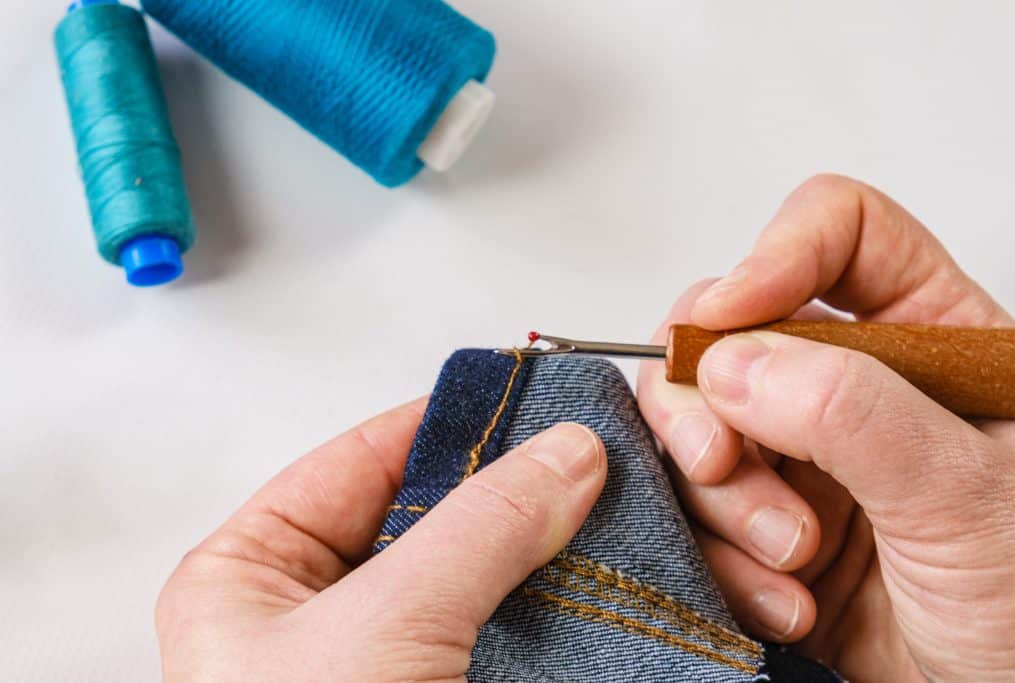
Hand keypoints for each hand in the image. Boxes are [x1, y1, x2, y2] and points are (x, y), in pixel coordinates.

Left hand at [156, 402, 605, 681]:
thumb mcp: (381, 630)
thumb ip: (475, 530)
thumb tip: (562, 456)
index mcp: (254, 572)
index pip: (364, 458)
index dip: (451, 422)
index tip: (533, 400)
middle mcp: (317, 613)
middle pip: (432, 516)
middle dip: (520, 493)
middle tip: (597, 462)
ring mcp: (385, 663)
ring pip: (481, 579)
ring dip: (554, 556)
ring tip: (621, 518)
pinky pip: (509, 640)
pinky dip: (564, 617)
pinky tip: (612, 592)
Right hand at [637, 174, 1014, 681]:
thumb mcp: (970, 499)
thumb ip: (854, 414)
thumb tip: (732, 362)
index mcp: (935, 342)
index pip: (841, 235)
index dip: (774, 256)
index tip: (725, 321)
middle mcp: (857, 385)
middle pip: (732, 329)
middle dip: (709, 403)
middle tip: (723, 462)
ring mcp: (803, 455)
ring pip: (697, 421)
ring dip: (719, 496)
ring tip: (789, 555)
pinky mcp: (763, 520)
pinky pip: (692, 507)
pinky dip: (720, 556)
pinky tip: (783, 599)